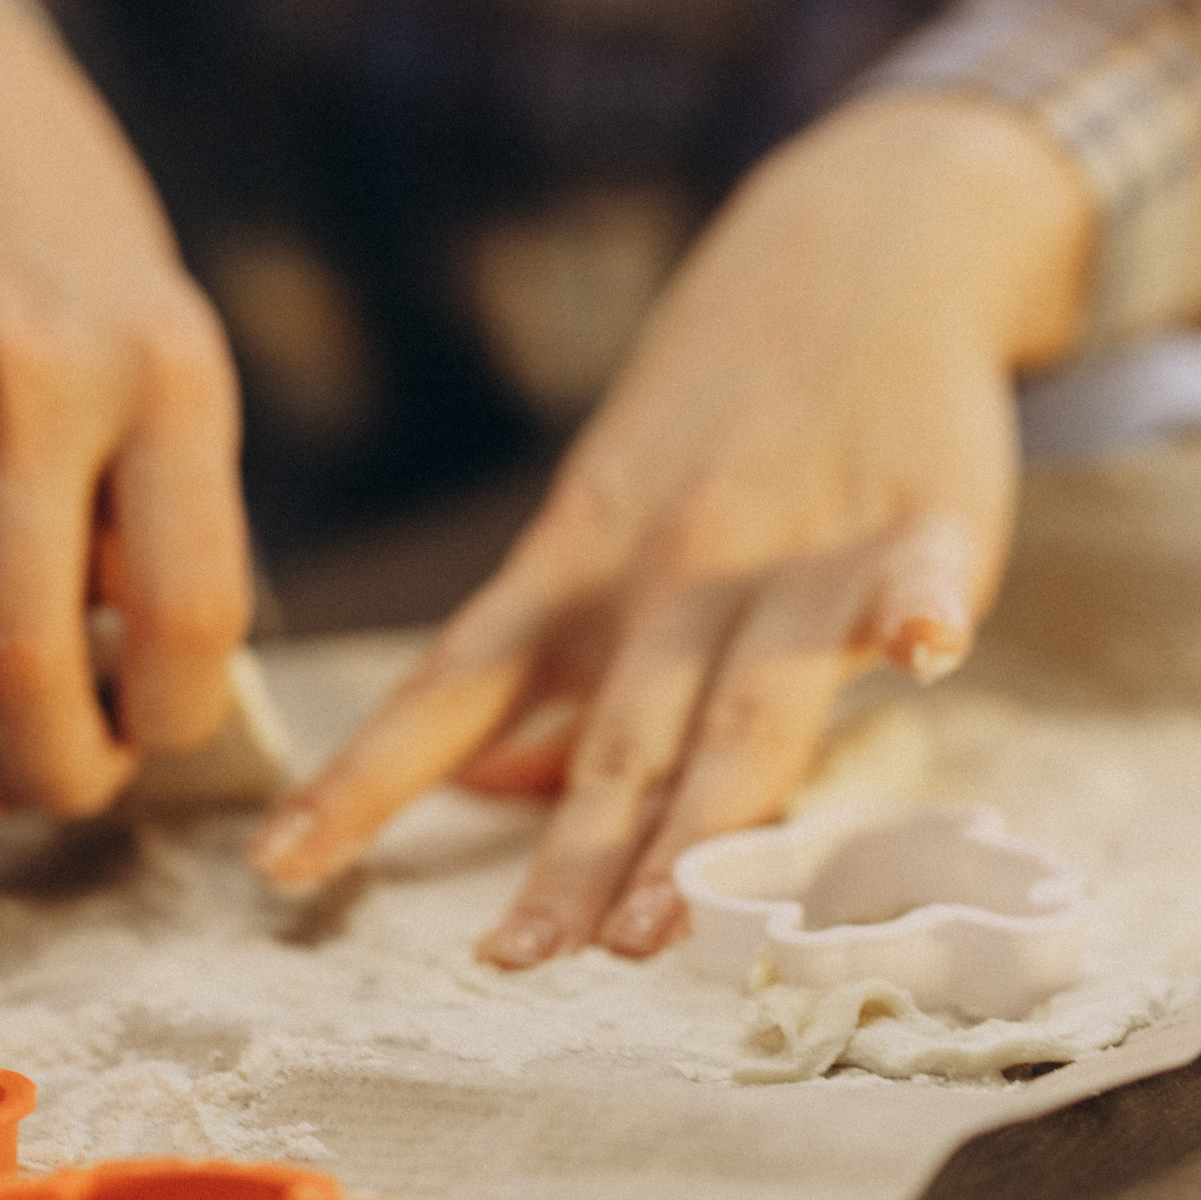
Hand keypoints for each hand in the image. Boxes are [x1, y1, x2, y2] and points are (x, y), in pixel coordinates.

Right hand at [0, 0, 249, 816]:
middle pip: (28, 662)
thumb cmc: (83, 267)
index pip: (186, 611)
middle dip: (61, 772)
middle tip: (85, 786)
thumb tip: (151, 698)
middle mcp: (43, 398)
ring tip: (14, 782)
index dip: (177, 715)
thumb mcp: (173, 360)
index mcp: (168, 378)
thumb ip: (164, 517)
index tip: (167, 734)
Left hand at [250, 96, 1091, 963]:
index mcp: (573, 577)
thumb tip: (486, 786)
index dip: (363, 781)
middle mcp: (666, 576)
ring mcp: (788, 550)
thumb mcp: (596, 527)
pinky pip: (913, 571)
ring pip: (743, 705)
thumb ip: (554, 665)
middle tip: (521, 958)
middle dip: (566, 856)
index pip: (447, 692)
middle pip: (610, 739)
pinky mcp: (916, 512)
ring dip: (704, 814)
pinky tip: (923, 650)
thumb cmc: (713, 421)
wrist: (855, 241)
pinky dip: (918, 605)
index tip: (277, 866)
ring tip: (660, 920)